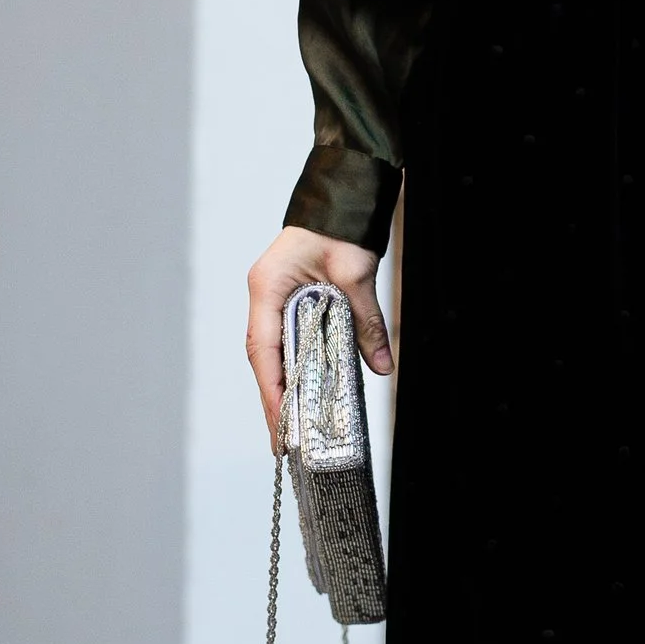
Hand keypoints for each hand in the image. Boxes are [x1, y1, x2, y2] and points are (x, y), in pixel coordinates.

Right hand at [246, 225, 392, 443]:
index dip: (270, 388)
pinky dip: (295, 369)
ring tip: (291, 430)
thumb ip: (367, 320)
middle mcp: (264, 296)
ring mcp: (273, 300)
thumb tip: (382, 366)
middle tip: (283, 444)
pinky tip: (305, 393)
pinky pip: (288, 342)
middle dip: (273, 401)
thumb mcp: (356, 274)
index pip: (262, 347)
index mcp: (268, 287)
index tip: (281, 422)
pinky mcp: (288, 302)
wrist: (342, 199)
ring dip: (283, 389)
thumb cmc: (340, 227)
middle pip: (263, 358)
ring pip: (273, 354)